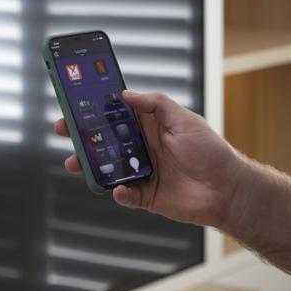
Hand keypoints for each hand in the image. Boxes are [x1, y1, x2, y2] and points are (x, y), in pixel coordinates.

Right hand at [54, 91, 245, 227]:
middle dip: (83, 135)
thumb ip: (156, 105)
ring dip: (91, 166)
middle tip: (63, 130)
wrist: (226, 190)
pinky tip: (119, 189)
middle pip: (106, 140)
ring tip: (75, 163)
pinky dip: (119, 192)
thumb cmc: (210, 151)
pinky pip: (125, 194)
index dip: (97, 107)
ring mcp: (143, 171)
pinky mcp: (146, 196)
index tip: (75, 100)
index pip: (118, 113)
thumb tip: (125, 94)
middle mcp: (143, 147)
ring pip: (108, 168)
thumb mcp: (184, 120)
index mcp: (151, 126)